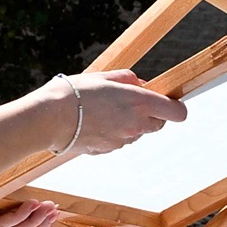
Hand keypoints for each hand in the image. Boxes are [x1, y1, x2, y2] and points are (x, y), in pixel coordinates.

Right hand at [54, 69, 187, 155]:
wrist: (49, 118)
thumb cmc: (75, 93)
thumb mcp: (104, 76)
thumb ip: (128, 79)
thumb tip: (142, 85)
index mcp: (139, 103)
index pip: (177, 112)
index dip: (174, 107)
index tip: (166, 101)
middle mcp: (135, 125)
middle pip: (159, 124)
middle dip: (150, 114)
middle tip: (130, 103)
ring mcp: (122, 140)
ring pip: (137, 133)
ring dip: (129, 124)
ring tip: (105, 111)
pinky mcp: (108, 150)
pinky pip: (119, 141)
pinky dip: (113, 133)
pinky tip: (94, 123)